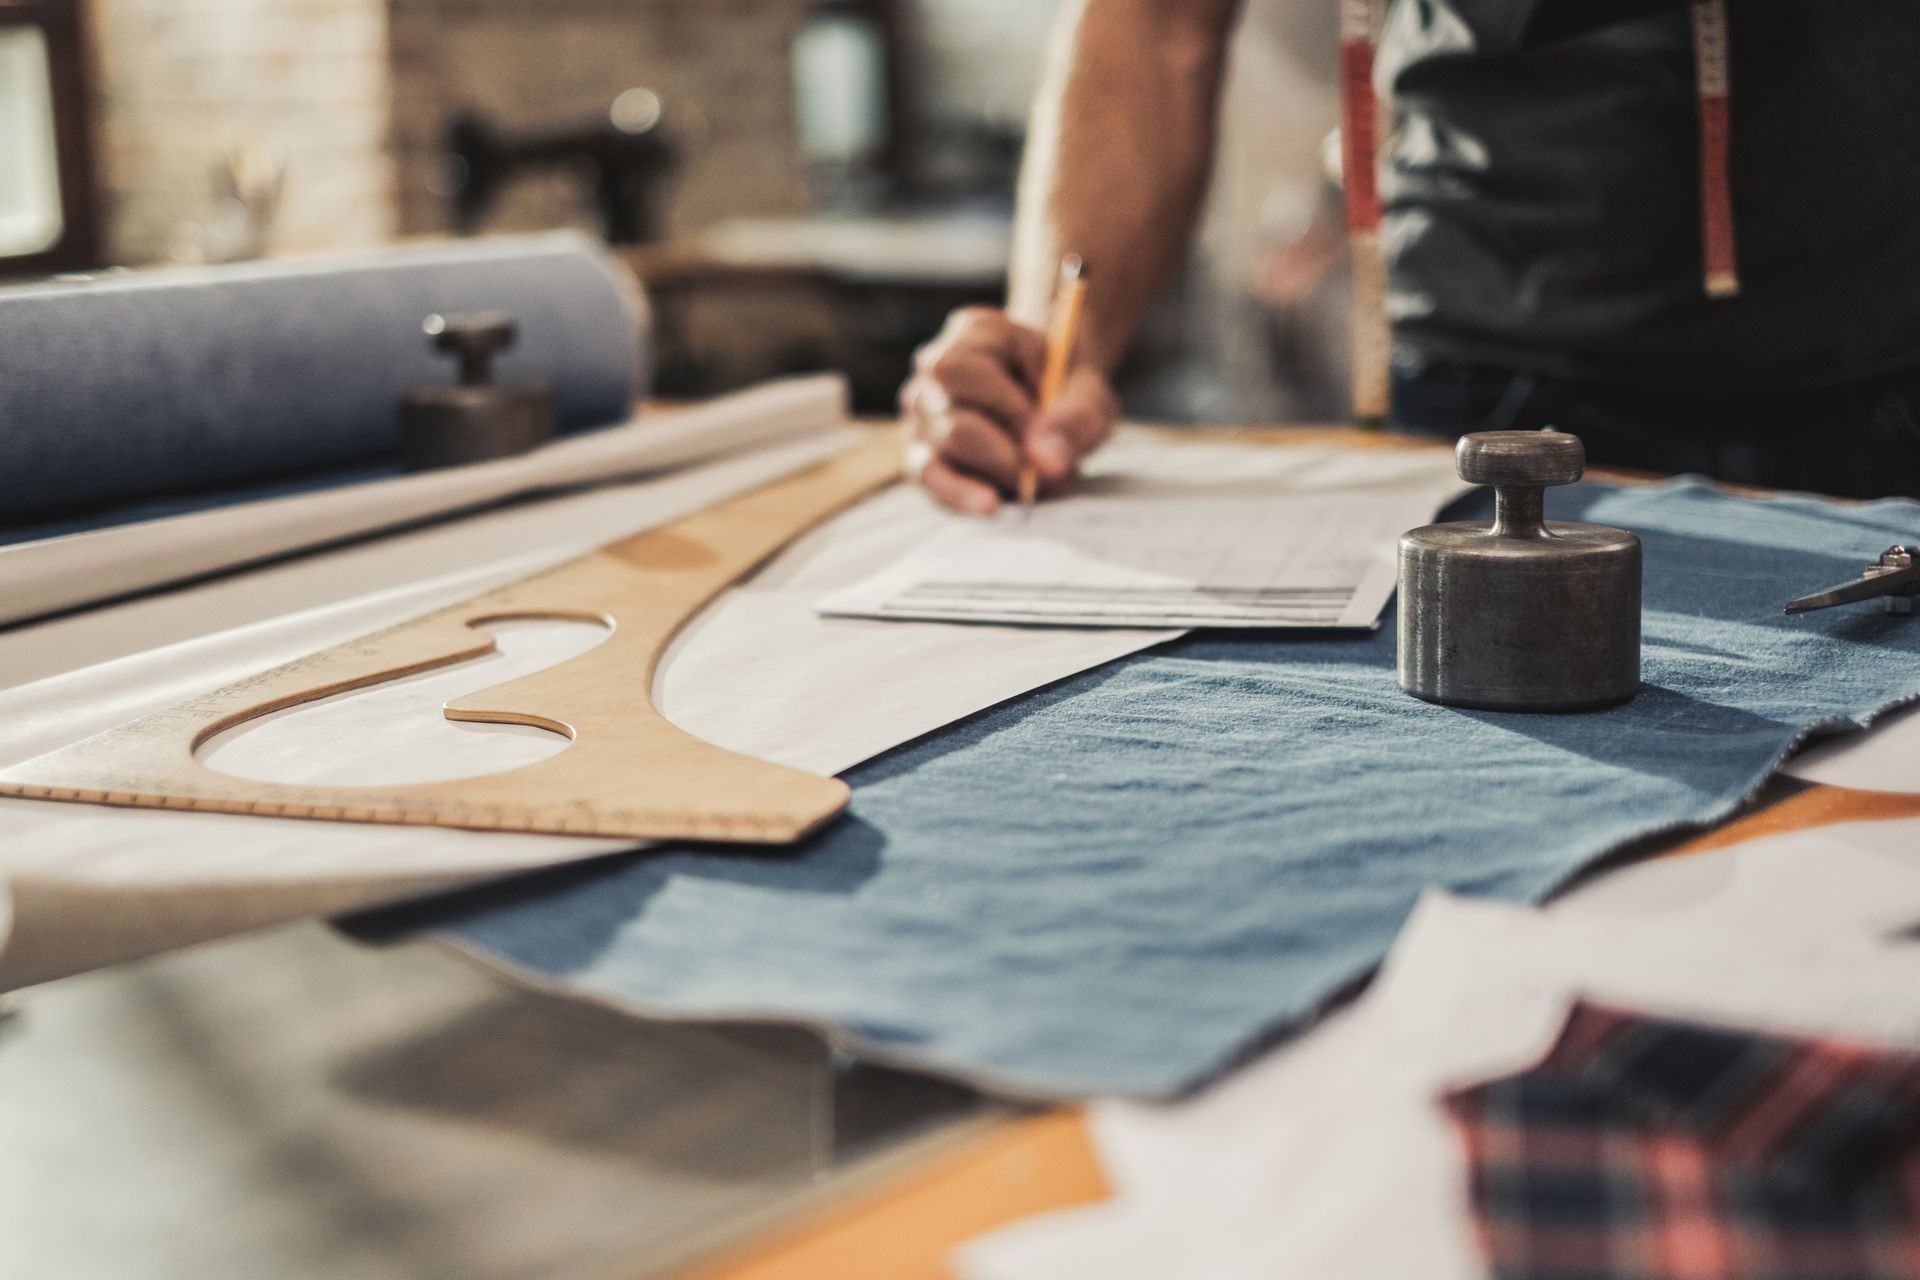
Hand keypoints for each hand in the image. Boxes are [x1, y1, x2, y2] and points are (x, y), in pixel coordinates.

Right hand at [899, 307, 1119, 514]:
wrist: (1061, 401)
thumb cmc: (1069, 389)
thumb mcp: (1089, 395)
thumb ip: (1074, 419)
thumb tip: (1043, 461)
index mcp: (974, 331)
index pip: (963, 369)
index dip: (1005, 405)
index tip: (1044, 426)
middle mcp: (936, 365)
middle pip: (953, 414)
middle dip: (1006, 450)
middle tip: (1050, 468)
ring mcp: (923, 411)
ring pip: (945, 447)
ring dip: (998, 471)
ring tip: (1039, 480)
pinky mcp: (922, 452)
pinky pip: (930, 476)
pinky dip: (960, 495)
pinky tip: (992, 506)